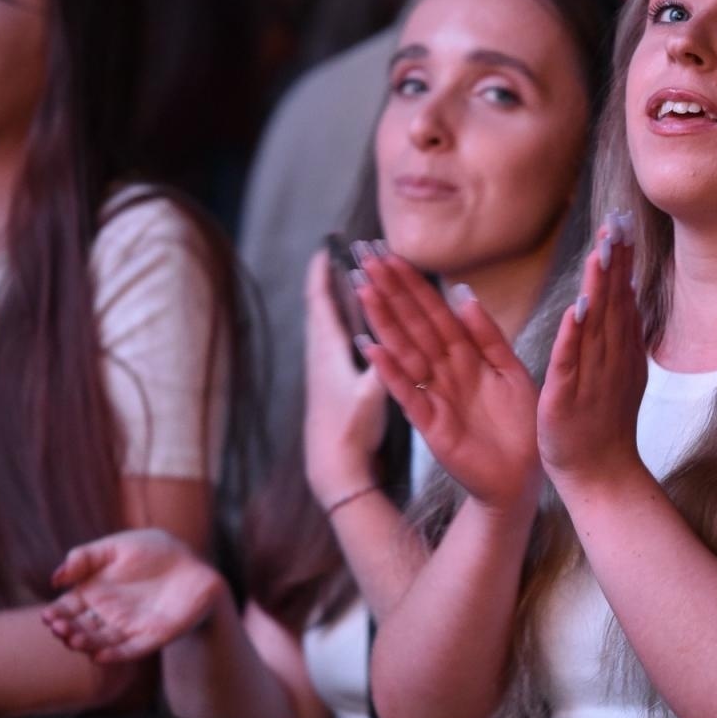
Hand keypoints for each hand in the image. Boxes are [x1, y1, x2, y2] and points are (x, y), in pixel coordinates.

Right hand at [41, 529, 226, 663]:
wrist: (193, 562)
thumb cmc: (153, 551)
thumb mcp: (116, 547)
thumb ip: (85, 557)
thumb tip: (56, 579)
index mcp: (93, 593)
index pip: (67, 609)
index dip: (56, 614)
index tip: (48, 615)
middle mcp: (106, 615)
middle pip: (80, 628)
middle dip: (67, 630)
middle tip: (59, 627)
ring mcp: (128, 628)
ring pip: (101, 642)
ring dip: (86, 644)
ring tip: (74, 640)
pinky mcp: (151, 637)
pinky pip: (131, 650)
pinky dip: (115, 655)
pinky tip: (100, 656)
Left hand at [303, 250, 387, 503]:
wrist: (334, 468)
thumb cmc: (350, 430)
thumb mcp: (374, 394)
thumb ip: (386, 364)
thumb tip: (396, 334)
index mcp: (328, 351)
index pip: (320, 301)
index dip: (322, 274)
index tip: (326, 249)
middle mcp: (320, 356)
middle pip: (320, 308)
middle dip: (329, 281)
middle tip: (342, 260)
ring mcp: (322, 371)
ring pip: (326, 327)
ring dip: (335, 304)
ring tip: (350, 287)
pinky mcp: (328, 386)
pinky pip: (333, 345)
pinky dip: (342, 328)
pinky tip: (356, 334)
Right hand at [353, 244, 541, 510]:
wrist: (523, 477)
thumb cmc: (521, 426)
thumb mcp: (511, 372)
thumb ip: (488, 336)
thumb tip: (464, 295)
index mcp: (466, 356)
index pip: (434, 312)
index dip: (413, 284)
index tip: (389, 255)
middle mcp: (445, 372)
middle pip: (414, 325)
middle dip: (391, 292)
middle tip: (365, 259)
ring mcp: (435, 396)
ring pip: (405, 352)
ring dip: (385, 322)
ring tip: (363, 290)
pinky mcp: (432, 425)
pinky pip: (408, 395)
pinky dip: (391, 373)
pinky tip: (373, 349)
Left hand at [538, 214, 644, 494]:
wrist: (602, 476)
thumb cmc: (605, 426)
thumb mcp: (620, 373)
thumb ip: (622, 336)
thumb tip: (627, 295)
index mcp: (620, 352)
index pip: (621, 298)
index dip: (623, 261)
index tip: (623, 223)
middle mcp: (611, 359)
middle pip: (614, 303)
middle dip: (615, 261)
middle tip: (617, 222)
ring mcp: (592, 377)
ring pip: (596, 325)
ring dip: (599, 287)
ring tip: (600, 251)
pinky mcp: (568, 397)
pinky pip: (570, 361)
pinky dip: (574, 336)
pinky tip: (576, 309)